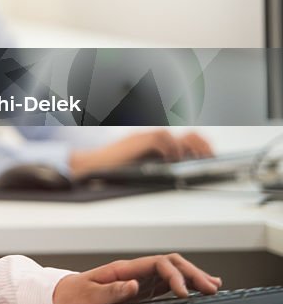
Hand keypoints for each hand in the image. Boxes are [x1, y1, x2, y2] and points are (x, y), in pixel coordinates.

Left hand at [53, 253, 221, 303]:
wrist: (62, 296)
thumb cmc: (73, 296)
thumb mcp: (89, 296)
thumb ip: (112, 289)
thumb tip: (134, 283)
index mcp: (123, 269)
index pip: (158, 263)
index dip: (175, 275)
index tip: (185, 293)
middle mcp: (134, 272)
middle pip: (170, 264)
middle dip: (192, 273)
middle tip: (211, 288)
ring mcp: (138, 280)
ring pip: (171, 272)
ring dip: (192, 276)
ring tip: (212, 285)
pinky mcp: (139, 291)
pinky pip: (165, 284)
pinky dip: (183, 284)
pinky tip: (194, 289)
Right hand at [69, 130, 213, 175]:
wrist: (94, 164)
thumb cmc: (113, 168)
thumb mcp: (140, 165)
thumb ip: (157, 163)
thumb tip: (178, 170)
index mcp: (153, 141)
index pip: (182, 137)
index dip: (199, 144)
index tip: (209, 154)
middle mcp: (150, 136)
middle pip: (182, 133)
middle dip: (200, 144)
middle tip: (208, 156)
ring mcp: (143, 137)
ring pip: (172, 135)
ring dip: (186, 147)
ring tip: (194, 158)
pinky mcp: (138, 141)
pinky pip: (160, 140)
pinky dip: (169, 149)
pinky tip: (172, 159)